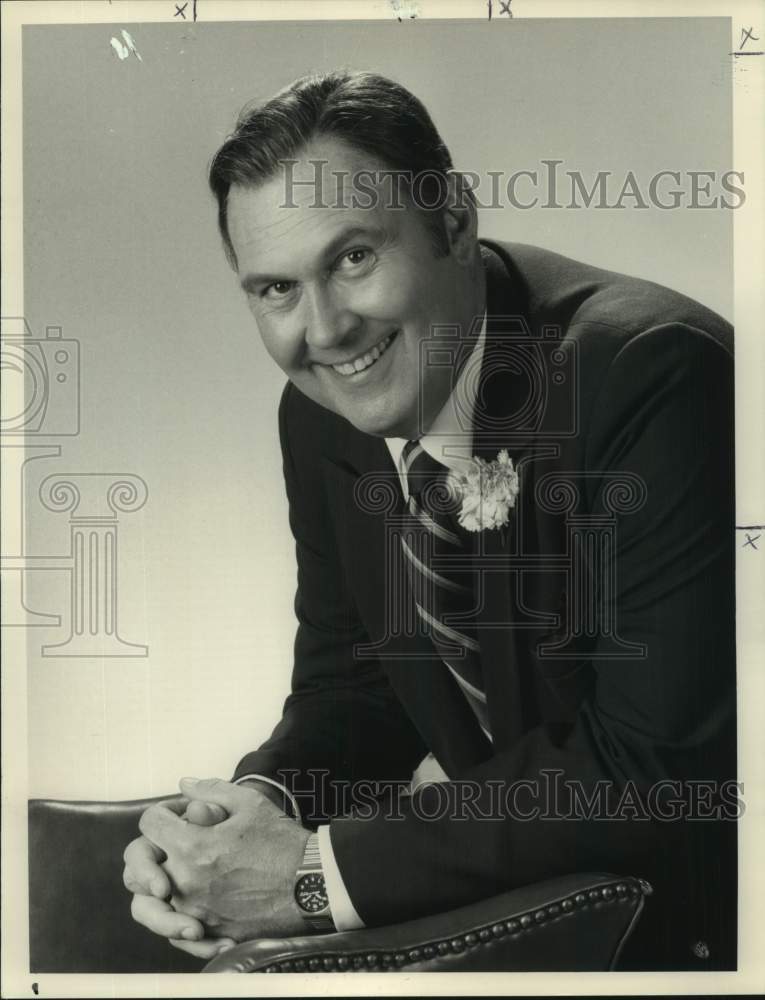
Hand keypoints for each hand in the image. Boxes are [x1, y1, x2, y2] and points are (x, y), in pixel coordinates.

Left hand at [133, 778, 309, 946]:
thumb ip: (210, 790)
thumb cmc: (282, 842)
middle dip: (149, 848)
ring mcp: (194, 911)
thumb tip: (184, 785)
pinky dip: (174, 916)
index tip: (179, 814)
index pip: (150, 824)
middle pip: (137, 865)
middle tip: (170, 844)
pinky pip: (172, 930)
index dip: (163, 811)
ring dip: (155, 885)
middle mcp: (185, 882)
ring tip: (173, 876)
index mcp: (192, 846)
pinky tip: (190, 902)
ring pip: (148, 903)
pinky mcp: (208, 932)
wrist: (310, 884)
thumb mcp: (249, 803)